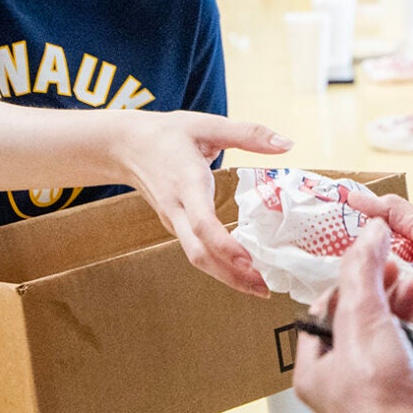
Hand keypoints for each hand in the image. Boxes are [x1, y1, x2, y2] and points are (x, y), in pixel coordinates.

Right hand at [116, 111, 291, 293]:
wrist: (125, 146)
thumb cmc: (168, 134)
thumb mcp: (208, 125)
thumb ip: (249, 134)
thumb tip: (287, 144)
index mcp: (186, 183)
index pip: (202, 223)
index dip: (225, 245)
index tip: (250, 260)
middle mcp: (176, 209)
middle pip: (199, 253)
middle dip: (232, 275)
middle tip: (265, 288)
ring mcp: (172, 221)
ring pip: (197, 257)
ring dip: (227, 276)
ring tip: (260, 287)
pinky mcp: (174, 225)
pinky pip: (195, 251)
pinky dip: (218, 265)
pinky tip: (241, 271)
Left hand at [295, 222, 412, 412]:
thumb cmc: (377, 395)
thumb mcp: (361, 317)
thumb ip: (363, 269)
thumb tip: (369, 230)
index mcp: (319, 368)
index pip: (329, 313)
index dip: (354, 284)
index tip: (376, 264)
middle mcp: (352, 384)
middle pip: (375, 326)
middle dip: (399, 298)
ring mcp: (391, 395)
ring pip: (411, 343)